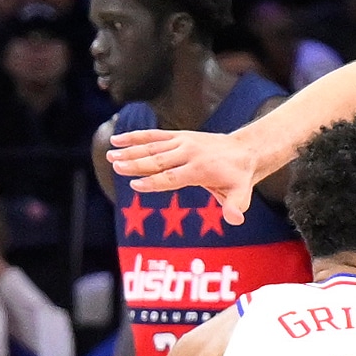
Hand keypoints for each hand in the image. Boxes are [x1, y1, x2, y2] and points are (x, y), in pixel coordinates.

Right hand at [109, 126, 270, 223]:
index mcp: (200, 169)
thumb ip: (235, 206)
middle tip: (116, 166)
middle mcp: (189, 153)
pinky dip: (136, 137)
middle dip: (136, 164)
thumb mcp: (241, 194)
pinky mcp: (179, 135)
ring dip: (130, 151)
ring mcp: (183, 142)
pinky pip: (154, 135)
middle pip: (158, 160)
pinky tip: (117, 140)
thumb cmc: (239, 178)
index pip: (173, 177)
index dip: (154, 182)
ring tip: (111, 156)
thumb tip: (235, 220)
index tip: (136, 185)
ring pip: (153, 146)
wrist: (245, 151)